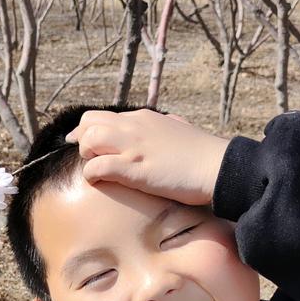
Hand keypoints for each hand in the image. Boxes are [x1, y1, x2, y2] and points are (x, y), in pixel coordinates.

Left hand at [66, 108, 228, 206]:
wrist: (217, 166)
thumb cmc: (200, 154)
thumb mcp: (178, 129)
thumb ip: (164, 126)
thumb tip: (166, 122)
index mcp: (142, 118)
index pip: (100, 116)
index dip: (87, 132)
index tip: (85, 148)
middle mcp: (133, 127)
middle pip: (88, 122)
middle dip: (82, 141)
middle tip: (89, 159)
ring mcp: (133, 146)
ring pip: (89, 140)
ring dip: (86, 156)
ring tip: (97, 170)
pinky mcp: (134, 168)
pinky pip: (97, 167)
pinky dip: (93, 176)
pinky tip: (101, 184)